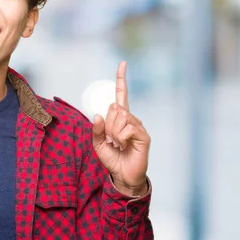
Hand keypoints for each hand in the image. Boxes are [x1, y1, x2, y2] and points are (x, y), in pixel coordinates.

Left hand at [92, 61, 150, 195]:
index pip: (120, 95)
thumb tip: (98, 114)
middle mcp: (130, 119)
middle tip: (111, 140)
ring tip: (118, 144)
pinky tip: (124, 146)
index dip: (121, 79)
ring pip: (120, 117)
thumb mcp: (97, 144)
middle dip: (107, 125)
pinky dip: (120, 138)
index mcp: (120, 118)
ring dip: (113, 132)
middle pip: (114, 108)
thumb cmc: (112, 159)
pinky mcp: (144, 135)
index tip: (122, 63)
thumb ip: (96, 129)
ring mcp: (138, 126)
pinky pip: (127, 128)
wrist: (123, 176)